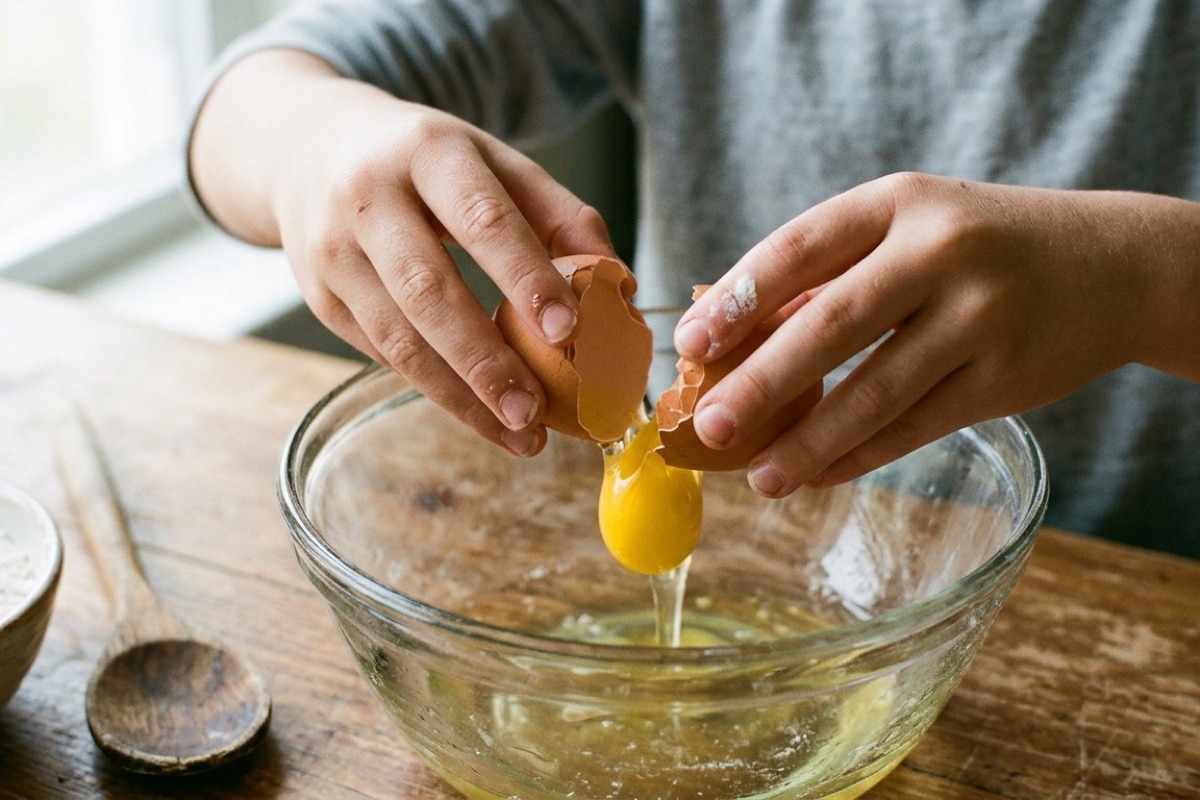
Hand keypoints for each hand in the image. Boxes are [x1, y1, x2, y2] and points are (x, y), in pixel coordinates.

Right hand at [191, 50, 613, 456]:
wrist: (309, 150)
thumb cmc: (426, 161)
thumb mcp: (493, 161)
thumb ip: (560, 214)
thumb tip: (619, 284)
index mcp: (429, 151)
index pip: (482, 218)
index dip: (525, 276)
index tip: (568, 330)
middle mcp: (369, 199)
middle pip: (428, 289)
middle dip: (485, 360)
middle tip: (535, 411)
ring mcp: (334, 252)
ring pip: (397, 338)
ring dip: (460, 396)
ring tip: (518, 434)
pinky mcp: (321, 298)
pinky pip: (382, 355)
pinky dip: (435, 390)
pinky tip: (480, 415)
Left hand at [673, 172, 1197, 495]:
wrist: (1110, 266)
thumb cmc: (978, 247)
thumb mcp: (908, 228)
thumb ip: (829, 274)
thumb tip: (730, 339)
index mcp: (898, 201)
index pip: (798, 247)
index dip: (735, 298)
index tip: (690, 344)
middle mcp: (940, 251)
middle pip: (830, 324)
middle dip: (759, 382)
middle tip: (707, 427)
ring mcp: (979, 316)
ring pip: (875, 392)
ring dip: (808, 441)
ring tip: (759, 477)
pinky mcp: (1005, 378)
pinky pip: (916, 427)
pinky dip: (860, 456)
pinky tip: (817, 475)